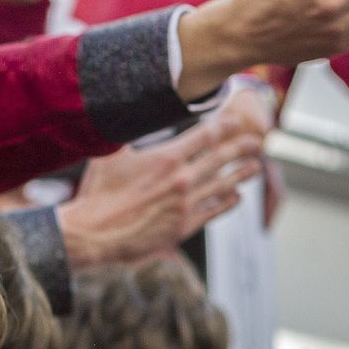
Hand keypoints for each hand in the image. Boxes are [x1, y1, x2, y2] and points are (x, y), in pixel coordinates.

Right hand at [57, 115, 262, 266]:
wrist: (92, 233)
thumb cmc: (97, 193)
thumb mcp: (109, 155)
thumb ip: (125, 135)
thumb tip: (126, 115)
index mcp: (166, 158)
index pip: (205, 135)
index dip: (224, 126)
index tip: (235, 121)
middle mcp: (182, 179)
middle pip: (222, 157)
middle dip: (242, 147)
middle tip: (256, 142)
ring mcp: (186, 204)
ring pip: (224, 184)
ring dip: (242, 173)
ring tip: (254, 167)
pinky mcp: (183, 227)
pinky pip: (214, 211)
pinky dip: (228, 201)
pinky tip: (235, 196)